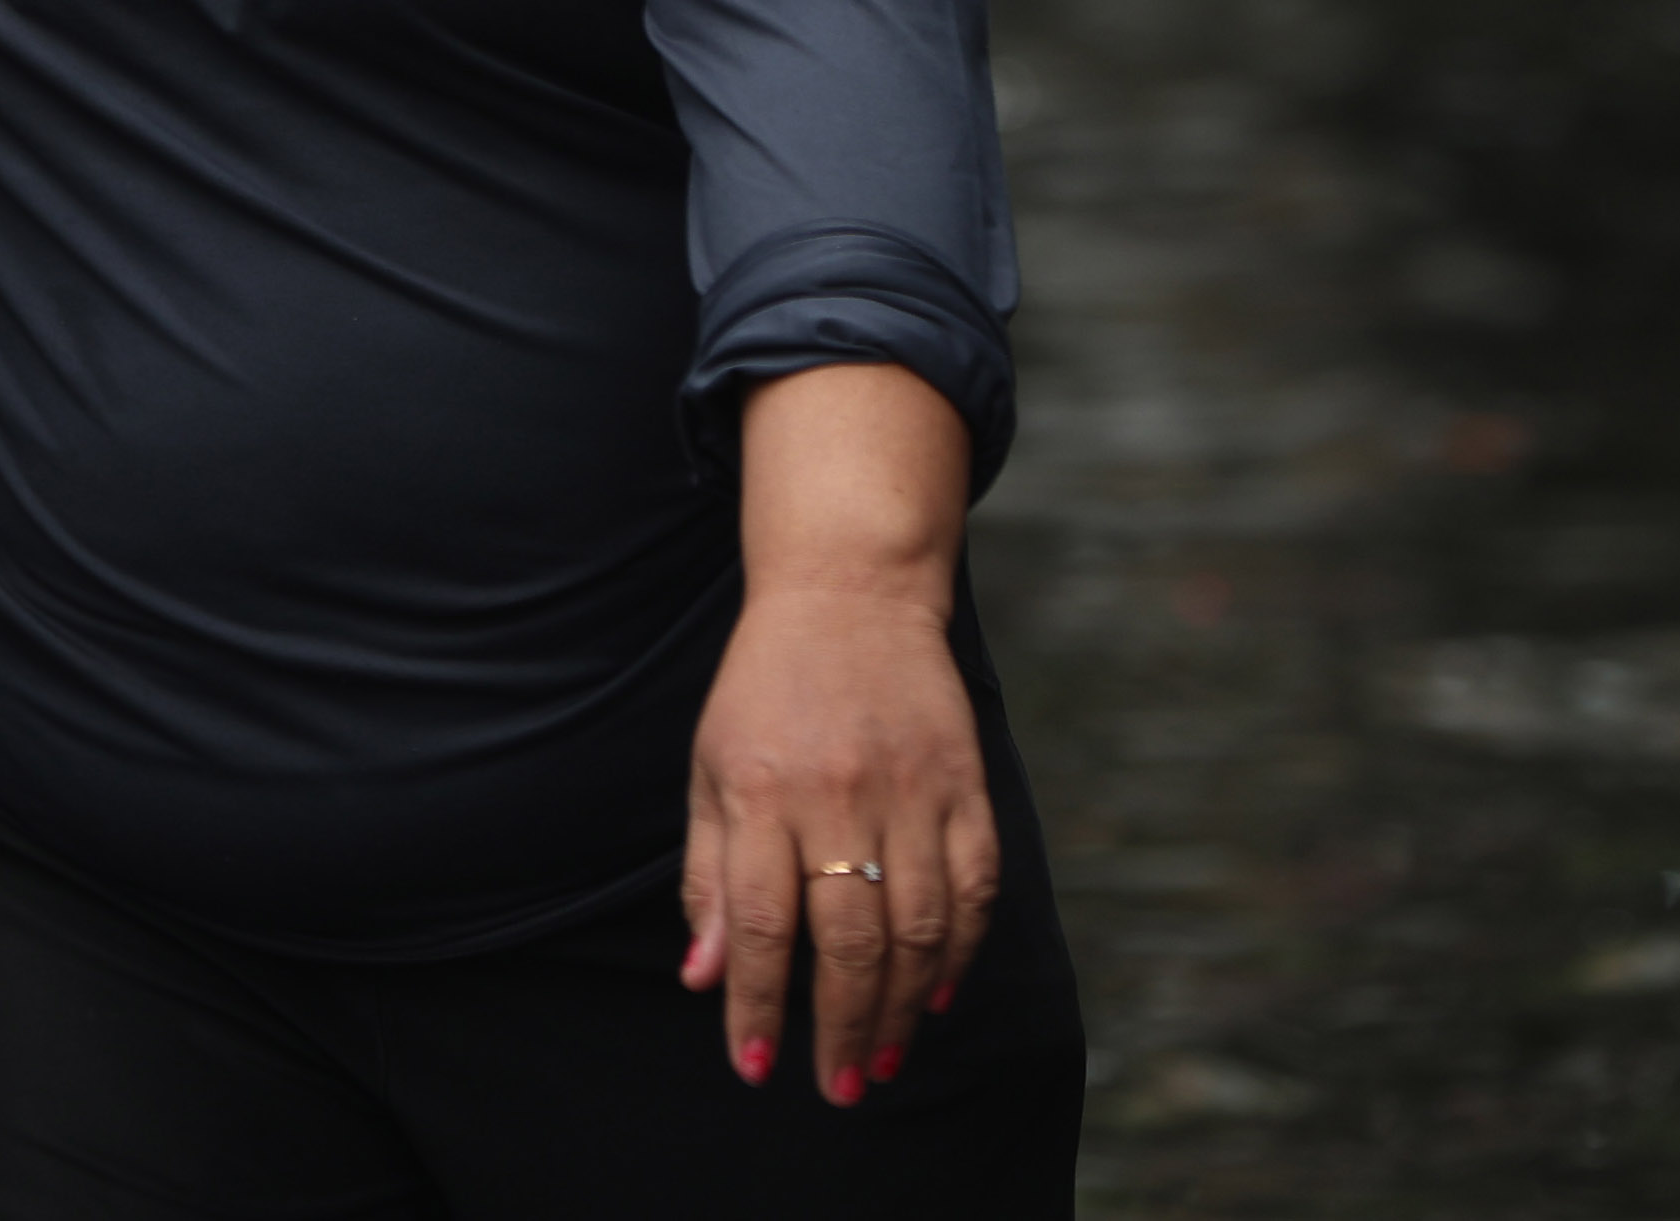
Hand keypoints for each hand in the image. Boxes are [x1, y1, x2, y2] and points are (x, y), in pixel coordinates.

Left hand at [677, 364, 994, 1104]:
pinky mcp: (965, 781)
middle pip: (849, 939)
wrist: (849, 591)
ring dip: (904, 1007)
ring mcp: (912, 788)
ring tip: (884, 1059)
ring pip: (920, 925)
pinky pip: (975, 885)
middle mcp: (840, 792)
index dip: (757, 1003)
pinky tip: (940, 993)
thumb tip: (704, 979)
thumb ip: (709, 877)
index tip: (752, 1064)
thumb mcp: (710, 769)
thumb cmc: (763, 690)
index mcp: (763, 789)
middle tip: (837, 1087)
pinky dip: (962, 949)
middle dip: (842, 1028)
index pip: (762, 923)